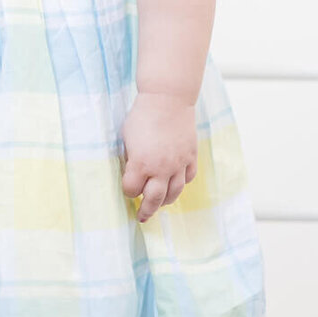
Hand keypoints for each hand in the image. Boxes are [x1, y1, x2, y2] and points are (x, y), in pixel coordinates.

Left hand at [120, 91, 197, 223]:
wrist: (167, 99)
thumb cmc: (142, 115)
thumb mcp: (127, 138)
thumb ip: (130, 158)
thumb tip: (132, 172)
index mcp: (141, 164)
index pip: (132, 190)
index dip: (128, 190)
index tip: (128, 187)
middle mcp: (161, 168)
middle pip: (154, 199)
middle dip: (146, 211)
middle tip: (142, 217)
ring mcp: (178, 163)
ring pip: (174, 193)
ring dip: (165, 201)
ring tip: (160, 204)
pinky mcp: (190, 156)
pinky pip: (188, 178)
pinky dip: (181, 184)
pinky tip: (175, 184)